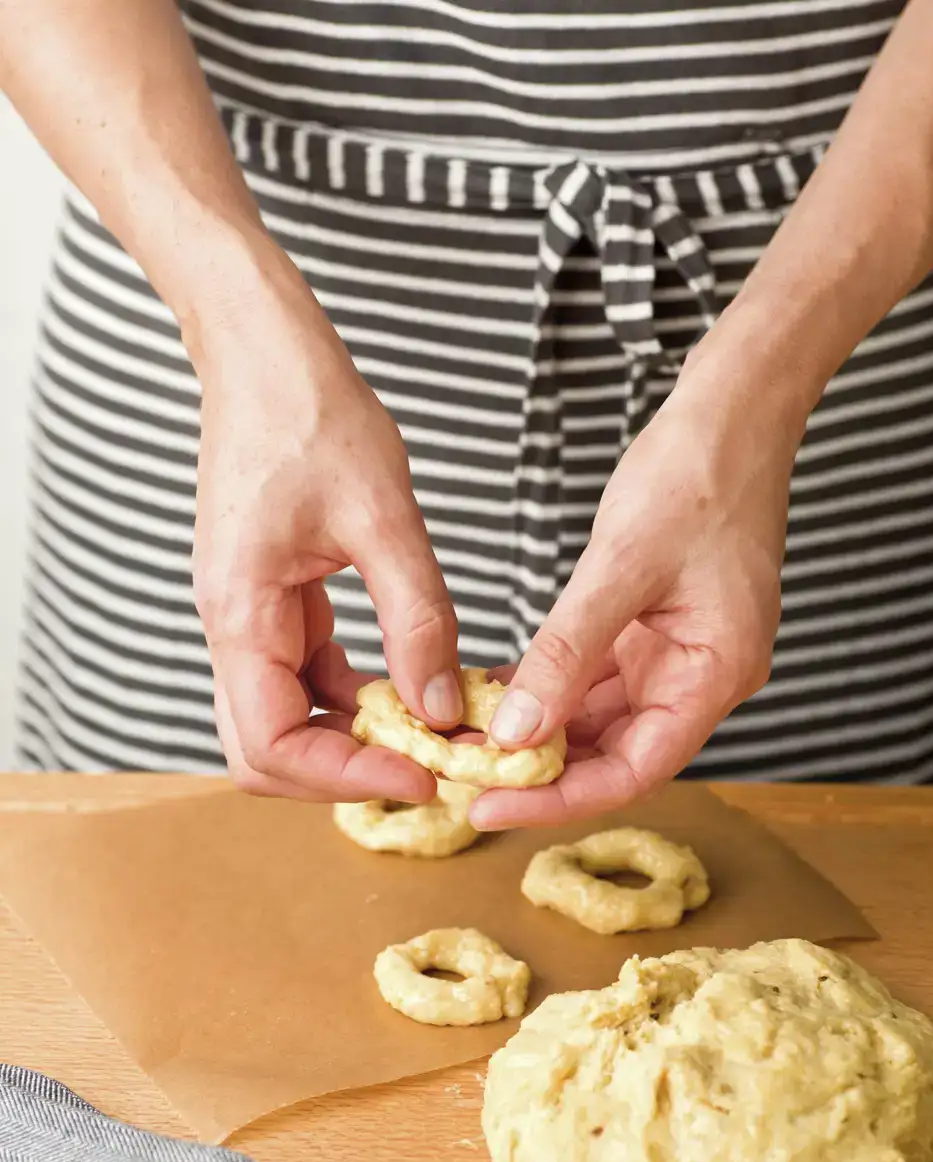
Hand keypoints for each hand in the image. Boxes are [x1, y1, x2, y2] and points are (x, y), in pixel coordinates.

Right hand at [190, 263, 462, 800]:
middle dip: (342, 773)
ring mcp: (250, 620)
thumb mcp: (386, 520)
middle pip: (266, 750)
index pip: (272, 745)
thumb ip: (418, 621)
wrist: (267, 358)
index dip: (345, 776)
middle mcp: (233, 629)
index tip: (421, 774)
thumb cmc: (312, 416)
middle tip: (422, 767)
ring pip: (287, 718)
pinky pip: (308, 676)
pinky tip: (413, 682)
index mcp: (242, 613)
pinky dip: (357, 694)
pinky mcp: (274, 606)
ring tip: (432, 732)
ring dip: (354, 738)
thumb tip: (442, 709)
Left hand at [471, 349, 804, 827]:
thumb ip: (568, 652)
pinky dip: (549, 691)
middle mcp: (701, 678)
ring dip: (540, 734)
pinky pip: (596, 680)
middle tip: (462, 776)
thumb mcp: (622, 566)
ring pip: (601, 722)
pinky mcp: (654, 633)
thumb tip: (514, 733)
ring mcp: (678, 657)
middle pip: (617, 756)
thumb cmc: (697, 476)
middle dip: (541, 772)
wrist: (734, 414)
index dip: (559, 800)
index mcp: (716, 674)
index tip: (488, 808)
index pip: (634, 771)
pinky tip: (497, 696)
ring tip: (468, 742)